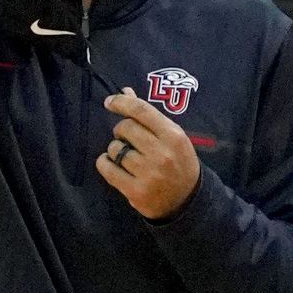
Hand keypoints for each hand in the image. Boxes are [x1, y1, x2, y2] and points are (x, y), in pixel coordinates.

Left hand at [96, 87, 201, 219]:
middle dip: (121, 130)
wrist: (188, 201)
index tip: (110, 102)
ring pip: (115, 148)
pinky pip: (108, 169)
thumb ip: (149, 116)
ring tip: (125, 154)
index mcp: (173, 136)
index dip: (122, 102)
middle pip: (125, 128)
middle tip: (126, 137)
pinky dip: (104, 163)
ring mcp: (148, 174)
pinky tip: (110, 163)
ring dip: (115, 148)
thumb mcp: (172, 137)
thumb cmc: (178, 162)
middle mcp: (161, 154)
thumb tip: (125, 91)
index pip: (142, 111)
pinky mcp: (135, 191)